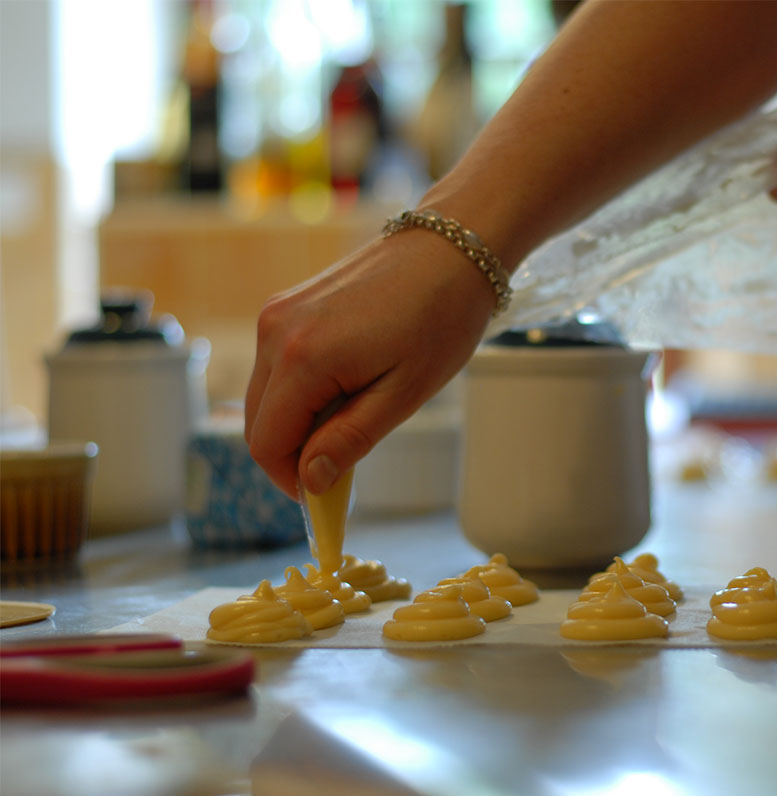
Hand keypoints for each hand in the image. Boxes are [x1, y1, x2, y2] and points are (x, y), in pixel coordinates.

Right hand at [245, 229, 493, 498]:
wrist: (452, 248)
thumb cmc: (440, 318)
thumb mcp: (404, 393)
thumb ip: (349, 439)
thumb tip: (309, 481)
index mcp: (301, 358)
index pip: (266, 444)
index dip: (290, 480)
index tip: (326, 499)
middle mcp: (274, 332)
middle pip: (258, 422)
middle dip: (293, 455)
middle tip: (344, 470)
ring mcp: (277, 313)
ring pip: (265, 395)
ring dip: (298, 423)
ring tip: (355, 423)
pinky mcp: (287, 304)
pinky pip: (278, 366)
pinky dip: (302, 392)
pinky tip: (348, 390)